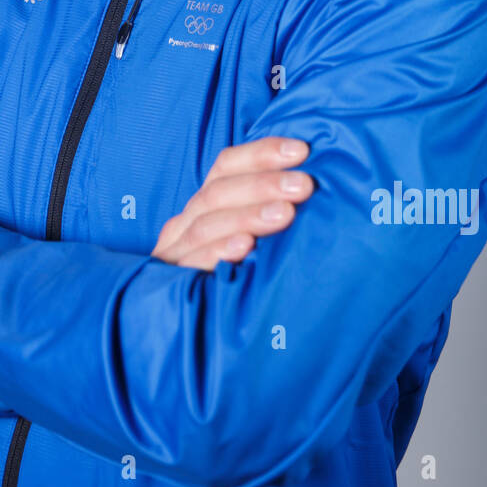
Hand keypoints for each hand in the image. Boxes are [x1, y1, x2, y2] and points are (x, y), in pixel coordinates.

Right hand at [152, 136, 312, 270]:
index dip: (262, 154)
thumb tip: (316, 186)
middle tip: (304, 186)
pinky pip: (192, 262)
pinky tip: (245, 246)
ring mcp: (175, 252)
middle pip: (219, 191)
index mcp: (205, 204)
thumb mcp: (248, 239)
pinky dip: (218, 251)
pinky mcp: (171, 282)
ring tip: (285, 214)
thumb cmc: (233, 279)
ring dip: (248, 214)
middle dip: (264, 184)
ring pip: (207, 223)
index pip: (227, 165)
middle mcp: (186, 222)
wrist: (185, 334)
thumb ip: (269, 213)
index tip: (302, 151)